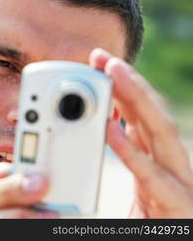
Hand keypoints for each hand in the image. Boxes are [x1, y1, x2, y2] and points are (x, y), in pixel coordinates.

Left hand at [90, 48, 192, 217]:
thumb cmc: (153, 223)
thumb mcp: (137, 184)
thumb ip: (131, 156)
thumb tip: (112, 126)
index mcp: (159, 159)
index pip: (142, 115)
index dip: (122, 87)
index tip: (100, 65)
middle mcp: (171, 165)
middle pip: (151, 114)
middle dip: (129, 81)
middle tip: (102, 56)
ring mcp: (179, 183)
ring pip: (159, 131)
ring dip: (136, 98)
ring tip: (113, 72)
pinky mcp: (177, 206)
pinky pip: (150, 175)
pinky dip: (130, 151)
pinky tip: (109, 128)